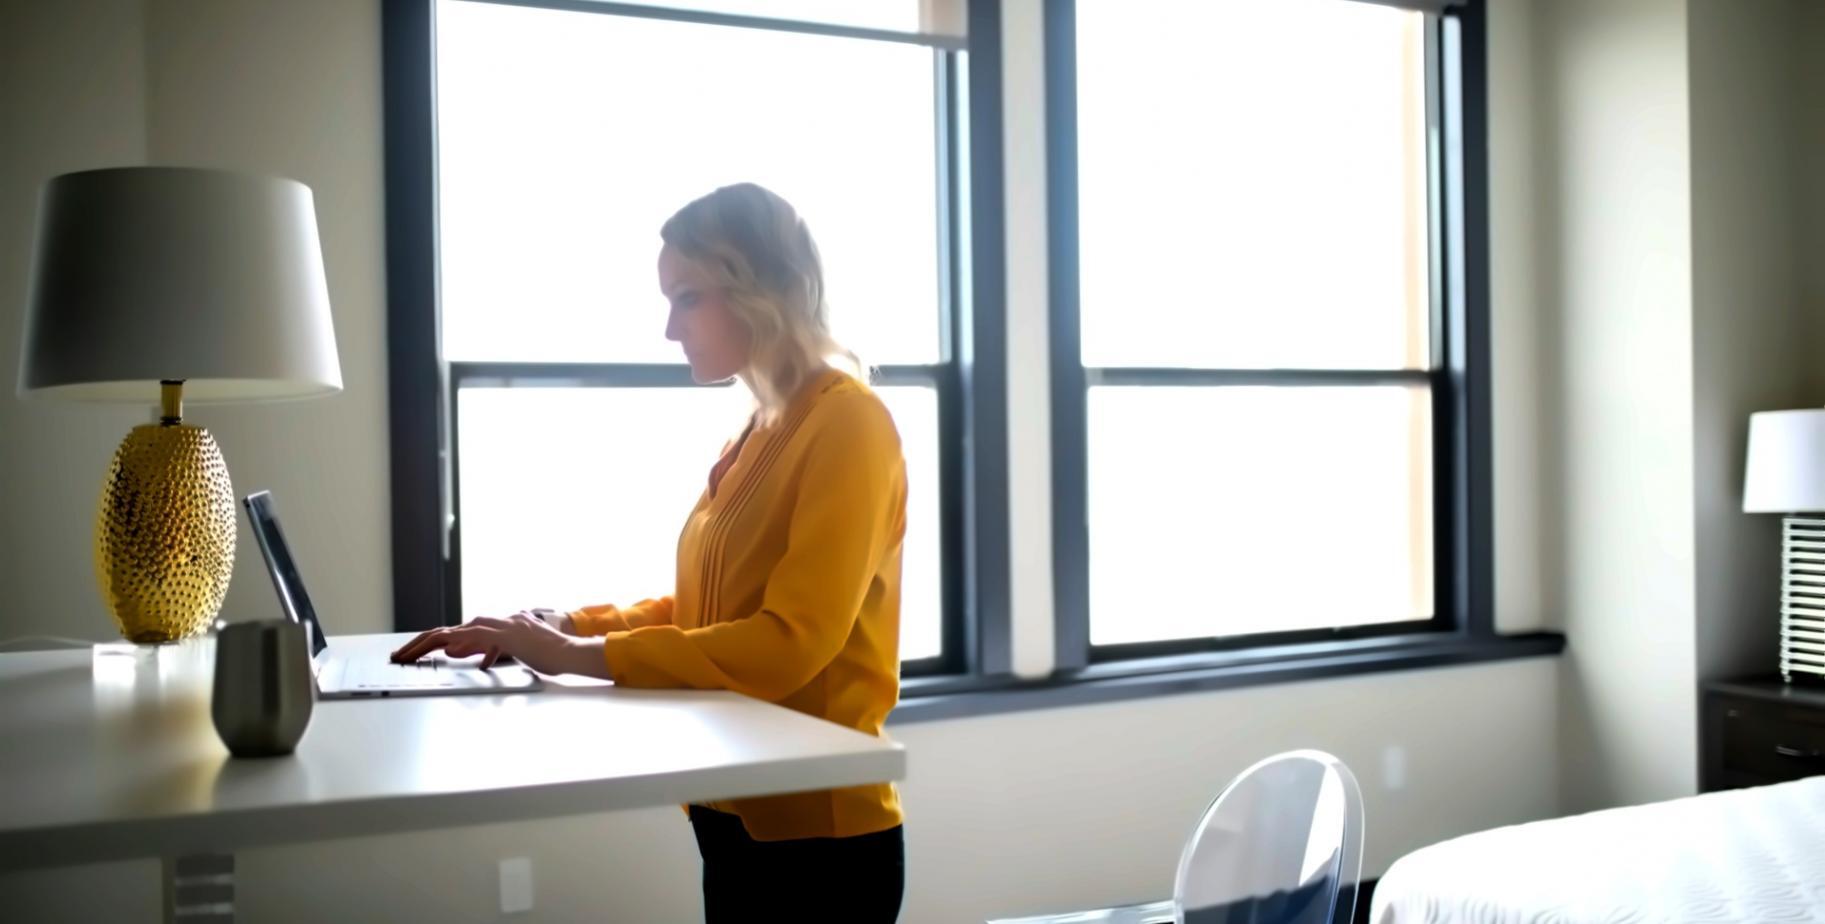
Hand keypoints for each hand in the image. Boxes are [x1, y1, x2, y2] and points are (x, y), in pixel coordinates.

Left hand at [390, 612, 605, 677]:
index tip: (415, 654)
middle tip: (400, 655)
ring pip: (452, 632)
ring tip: (406, 655)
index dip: (433, 642)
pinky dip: (450, 643)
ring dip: (425, 643)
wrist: (570, 653)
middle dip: (420, 642)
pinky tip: (436, 648)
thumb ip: (497, 650)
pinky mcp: (504, 634)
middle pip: (448, 630)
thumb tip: (479, 655)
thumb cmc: (550, 656)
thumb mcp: (518, 653)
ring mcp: (498, 626)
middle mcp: (494, 621)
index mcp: (496, 625)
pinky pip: (471, 637)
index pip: (458, 633)